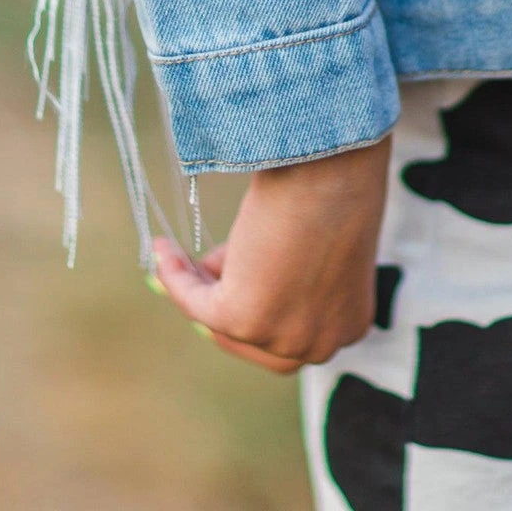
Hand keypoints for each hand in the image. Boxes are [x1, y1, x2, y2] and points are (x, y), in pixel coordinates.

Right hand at [152, 135, 391, 372]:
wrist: (332, 168)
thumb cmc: (335, 184)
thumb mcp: (315, 241)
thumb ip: (285, 268)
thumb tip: (233, 269)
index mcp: (346, 325)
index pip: (290, 334)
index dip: (255, 301)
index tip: (230, 276)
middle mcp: (319, 344)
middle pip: (254, 342)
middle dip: (224, 303)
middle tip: (200, 269)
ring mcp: (281, 337)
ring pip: (223, 323)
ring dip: (197, 287)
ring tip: (178, 253)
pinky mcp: (244, 319)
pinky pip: (196, 303)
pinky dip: (176, 278)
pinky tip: (165, 250)